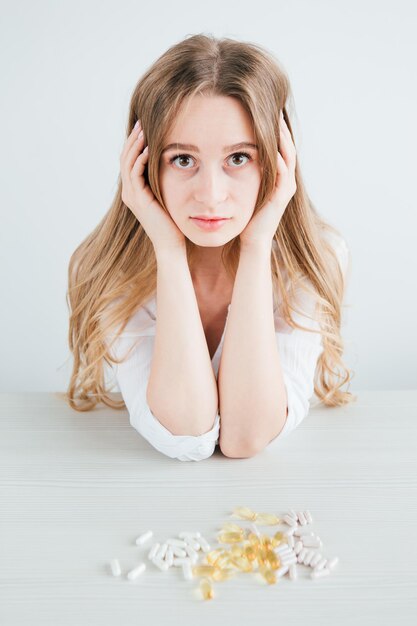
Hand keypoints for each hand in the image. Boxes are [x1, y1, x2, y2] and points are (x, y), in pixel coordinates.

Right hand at [120, 121, 185, 252]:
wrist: (171, 243)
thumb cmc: (173, 222)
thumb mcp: (168, 196)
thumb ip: (164, 181)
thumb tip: (173, 162)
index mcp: (134, 190)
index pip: (129, 160)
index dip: (134, 143)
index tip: (144, 127)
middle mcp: (129, 192)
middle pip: (124, 158)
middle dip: (132, 139)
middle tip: (141, 121)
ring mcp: (131, 196)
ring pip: (127, 163)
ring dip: (135, 145)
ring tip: (143, 129)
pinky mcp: (138, 199)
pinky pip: (135, 174)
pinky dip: (140, 160)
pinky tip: (149, 148)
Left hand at [239, 110, 296, 248]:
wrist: (252, 239)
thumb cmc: (245, 215)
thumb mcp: (244, 186)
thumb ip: (242, 170)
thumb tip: (226, 153)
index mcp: (277, 175)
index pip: (279, 145)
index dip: (275, 127)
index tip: (265, 108)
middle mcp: (285, 179)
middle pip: (287, 145)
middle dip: (281, 126)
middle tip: (274, 106)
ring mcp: (286, 187)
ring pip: (288, 155)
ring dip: (282, 137)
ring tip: (275, 119)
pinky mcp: (282, 196)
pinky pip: (283, 172)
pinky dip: (278, 158)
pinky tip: (272, 146)